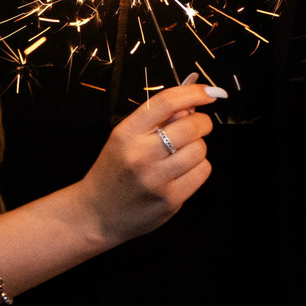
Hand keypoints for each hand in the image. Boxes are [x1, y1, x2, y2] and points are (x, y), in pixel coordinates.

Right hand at [84, 78, 220, 242]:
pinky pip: (202, 172)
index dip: (194, 93)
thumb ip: (156, 121)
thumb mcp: (124, 139)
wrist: (96, 214)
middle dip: (202, 123)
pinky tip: (186, 170)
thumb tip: (191, 105)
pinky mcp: (169, 200)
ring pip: (199, 149)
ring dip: (199, 147)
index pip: (166, 102)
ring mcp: (155, 179)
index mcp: (127, 133)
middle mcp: (140, 154)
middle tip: (199, 126)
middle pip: (190, 126)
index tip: (209, 92)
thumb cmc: (114, 172)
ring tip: (185, 153)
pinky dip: (200, 167)